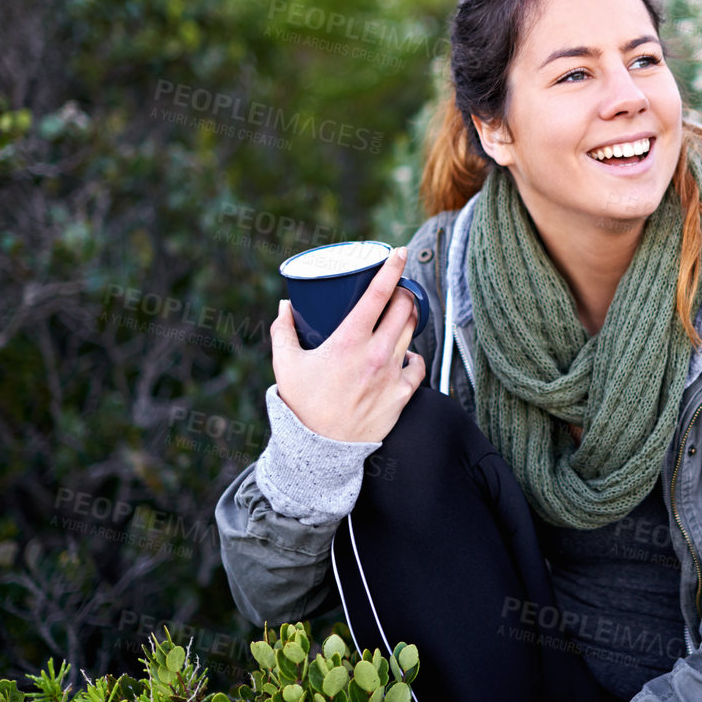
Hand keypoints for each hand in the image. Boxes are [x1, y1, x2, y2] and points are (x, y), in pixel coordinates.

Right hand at [271, 247, 426, 442]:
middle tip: (397, 289)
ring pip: (412, 333)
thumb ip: (283, 331)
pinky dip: (413, 356)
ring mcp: (392, 374)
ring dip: (410, 318)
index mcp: (349, 340)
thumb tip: (286, 304)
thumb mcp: (285, 364)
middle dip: (403, 292)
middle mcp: (376, 354)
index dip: (392, 268)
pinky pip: (419, 366)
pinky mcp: (403, 394)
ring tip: (402, 315)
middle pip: (404, 308)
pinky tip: (406, 353)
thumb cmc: (302, 405)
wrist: (321, 450)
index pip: (379, 294)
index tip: (397, 252)